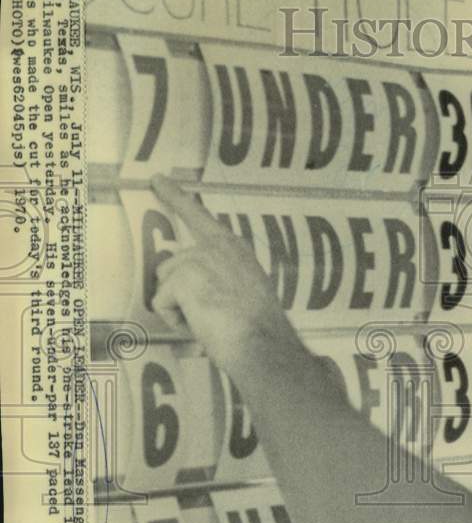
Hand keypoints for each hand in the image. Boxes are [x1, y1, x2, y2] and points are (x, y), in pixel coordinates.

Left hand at [149, 174, 306, 377]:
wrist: (263, 343)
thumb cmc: (258, 328)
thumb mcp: (245, 289)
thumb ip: (221, 276)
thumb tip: (194, 288)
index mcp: (234, 247)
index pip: (199, 215)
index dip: (175, 196)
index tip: (158, 179)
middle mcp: (218, 246)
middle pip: (171, 266)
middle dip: (179, 294)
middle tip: (210, 315)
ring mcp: (200, 258)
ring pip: (164, 284)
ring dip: (178, 307)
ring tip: (208, 319)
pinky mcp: (186, 276)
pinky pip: (162, 301)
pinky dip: (175, 318)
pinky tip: (201, 323)